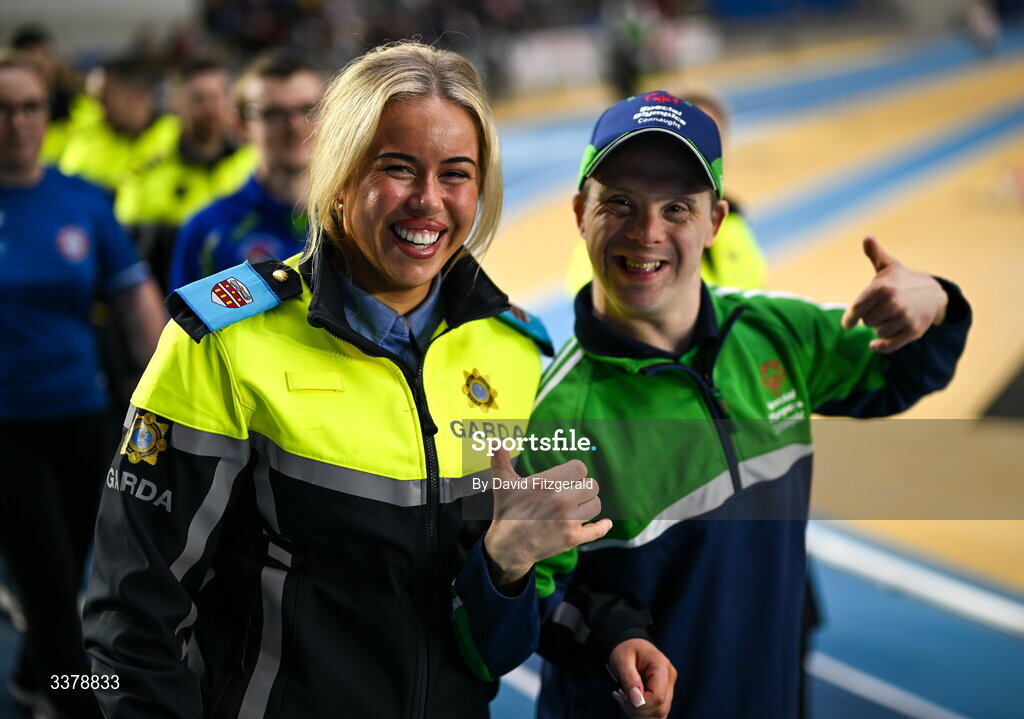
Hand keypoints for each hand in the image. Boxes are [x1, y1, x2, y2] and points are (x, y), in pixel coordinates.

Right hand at [483, 448, 611, 589]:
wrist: (508, 546)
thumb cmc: (506, 511)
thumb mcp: (502, 484)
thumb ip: (500, 460)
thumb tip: (494, 442)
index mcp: (547, 483)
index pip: (580, 468)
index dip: (575, 472)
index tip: (568, 477)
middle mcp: (561, 500)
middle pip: (592, 485)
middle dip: (583, 487)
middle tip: (572, 492)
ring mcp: (568, 521)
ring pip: (596, 504)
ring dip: (589, 504)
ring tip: (579, 505)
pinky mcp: (572, 538)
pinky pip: (597, 530)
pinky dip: (603, 526)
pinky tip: (605, 523)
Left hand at [609, 638, 676, 717]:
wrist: (630, 645)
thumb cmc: (625, 650)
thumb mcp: (622, 659)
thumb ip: (629, 678)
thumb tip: (637, 700)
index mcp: (662, 666)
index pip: (657, 696)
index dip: (640, 703)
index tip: (622, 694)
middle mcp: (669, 678)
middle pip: (660, 708)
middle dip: (637, 708)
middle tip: (619, 696)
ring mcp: (669, 688)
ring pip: (660, 714)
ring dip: (639, 713)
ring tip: (623, 698)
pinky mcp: (664, 695)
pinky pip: (657, 713)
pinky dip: (643, 713)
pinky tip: (630, 702)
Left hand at [840, 236, 948, 353]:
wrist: (933, 293)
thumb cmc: (902, 280)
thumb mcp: (888, 266)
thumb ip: (875, 253)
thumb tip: (867, 237)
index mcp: (881, 287)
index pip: (857, 309)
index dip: (850, 318)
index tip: (848, 324)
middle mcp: (892, 302)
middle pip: (866, 322)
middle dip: (872, 317)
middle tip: (885, 309)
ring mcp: (903, 318)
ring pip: (877, 332)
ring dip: (882, 327)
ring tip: (894, 316)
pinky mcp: (912, 331)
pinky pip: (888, 345)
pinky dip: (880, 346)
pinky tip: (875, 344)